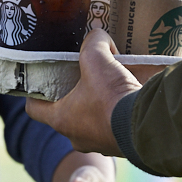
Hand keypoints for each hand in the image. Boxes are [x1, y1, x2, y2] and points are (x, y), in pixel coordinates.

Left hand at [25, 30, 141, 154]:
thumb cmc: (111, 96)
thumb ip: (93, 42)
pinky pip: (117, 122)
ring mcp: (100, 143)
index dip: (36, 92)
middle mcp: (78, 136)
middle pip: (68, 111)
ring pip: (94, 118)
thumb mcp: (97, 58)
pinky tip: (131, 90)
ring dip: (100, 100)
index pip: (34, 108)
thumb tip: (99, 37)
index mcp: (61, 119)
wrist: (147, 123)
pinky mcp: (122, 144)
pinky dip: (122, 108)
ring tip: (112, 79)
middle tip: (84, 74)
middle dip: (76, 92)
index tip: (44, 80)